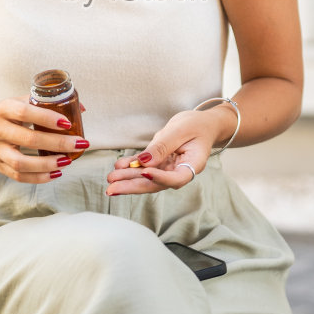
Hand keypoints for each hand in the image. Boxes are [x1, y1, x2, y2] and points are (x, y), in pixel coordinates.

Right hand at [0, 98, 88, 183]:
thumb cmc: (5, 113)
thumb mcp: (19, 101)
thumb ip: (46, 103)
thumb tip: (81, 109)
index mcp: (3, 109)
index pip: (24, 111)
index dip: (46, 117)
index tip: (67, 122)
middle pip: (28, 140)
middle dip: (57, 143)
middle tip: (78, 143)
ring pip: (21, 163)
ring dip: (47, 164)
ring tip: (67, 160)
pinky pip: (18, 176)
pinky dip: (39, 177)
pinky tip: (56, 173)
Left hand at [105, 108, 224, 195]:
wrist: (202, 124)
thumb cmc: (197, 125)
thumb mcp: (181, 130)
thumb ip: (163, 146)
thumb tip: (144, 162)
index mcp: (193, 165)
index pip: (177, 178)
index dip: (160, 178)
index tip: (145, 172)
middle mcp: (180, 171)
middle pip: (155, 183)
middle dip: (133, 186)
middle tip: (112, 188)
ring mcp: (169, 168)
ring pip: (146, 177)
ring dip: (128, 178)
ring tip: (111, 178)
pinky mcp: (160, 162)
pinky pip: (144, 166)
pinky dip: (131, 166)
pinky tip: (118, 166)